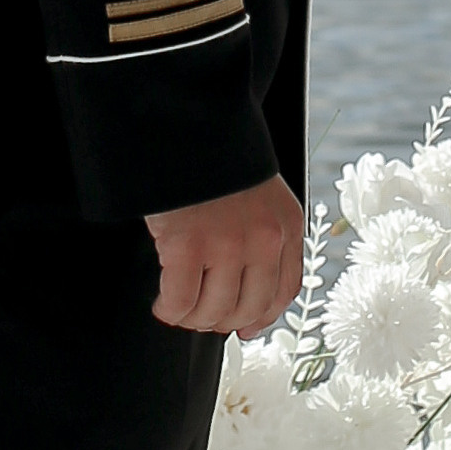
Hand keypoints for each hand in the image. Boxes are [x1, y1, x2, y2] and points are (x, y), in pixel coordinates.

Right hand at [146, 172, 305, 337]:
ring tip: (179, 307)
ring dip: (192, 318)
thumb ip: (266, 239)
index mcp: (287, 225)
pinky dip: (169, 310)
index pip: (283, 293)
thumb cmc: (221, 160)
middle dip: (220, 320)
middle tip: (200, 314)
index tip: (244, 328)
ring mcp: (227, 244)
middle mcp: (264, 240)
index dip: (260, 319)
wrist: (191, 122)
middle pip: (246, 310)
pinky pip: (179, 301)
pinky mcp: (187, 245)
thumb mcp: (262, 195)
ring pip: (212, 312)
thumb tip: (251, 308)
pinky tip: (163, 302)